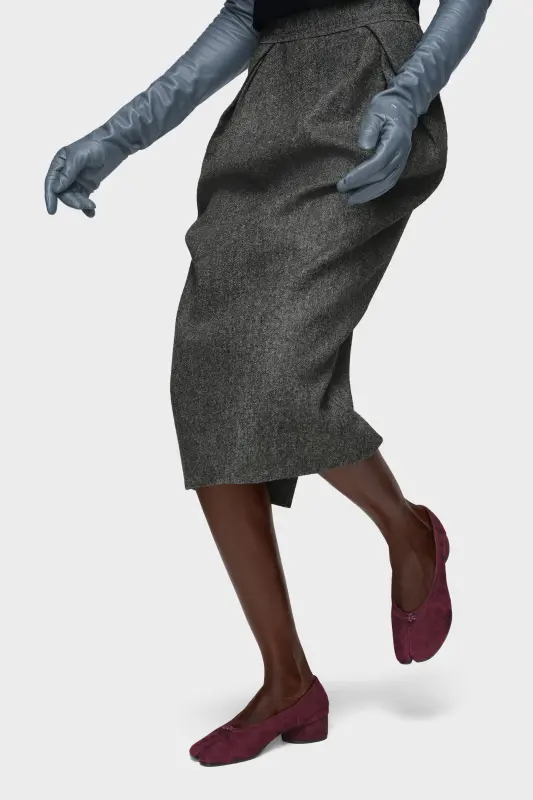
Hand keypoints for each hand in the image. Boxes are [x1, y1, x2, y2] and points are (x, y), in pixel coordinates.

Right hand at [44, 136, 107, 217]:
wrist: (112, 146)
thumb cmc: (94, 146)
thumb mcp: (80, 157)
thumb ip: (68, 172)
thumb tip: (56, 189)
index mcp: (59, 164)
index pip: (51, 182)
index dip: (50, 196)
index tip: (52, 211)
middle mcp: (65, 174)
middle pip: (63, 193)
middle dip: (72, 201)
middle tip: (85, 205)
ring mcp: (76, 181)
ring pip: (73, 197)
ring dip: (81, 204)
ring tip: (92, 206)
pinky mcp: (87, 187)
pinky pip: (83, 200)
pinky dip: (86, 208)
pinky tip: (91, 214)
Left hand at [337, 87, 416, 204]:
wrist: (404, 106)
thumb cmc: (387, 107)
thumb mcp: (375, 111)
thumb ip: (369, 128)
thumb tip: (364, 146)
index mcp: (396, 140)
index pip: (378, 163)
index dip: (361, 175)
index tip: (345, 182)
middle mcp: (401, 153)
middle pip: (382, 177)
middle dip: (362, 188)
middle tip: (343, 194)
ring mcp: (402, 160)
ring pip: (387, 183)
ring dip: (369, 194)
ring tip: (352, 200)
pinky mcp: (399, 164)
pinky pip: (389, 182)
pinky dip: (377, 191)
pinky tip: (365, 195)